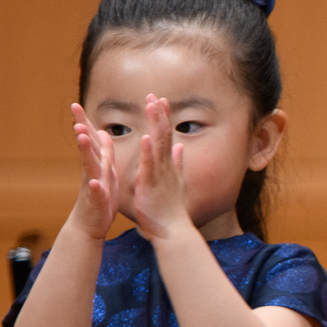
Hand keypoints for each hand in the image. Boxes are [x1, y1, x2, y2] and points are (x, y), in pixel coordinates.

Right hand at [67, 105, 119, 237]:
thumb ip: (104, 153)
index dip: (84, 123)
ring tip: (81, 137)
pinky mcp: (97, 202)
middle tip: (74, 113)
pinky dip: (96, 188)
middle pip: (86, 148)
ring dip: (85, 152)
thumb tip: (104, 133)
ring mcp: (93, 186)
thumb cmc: (101, 199)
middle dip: (81, 131)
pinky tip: (95, 183)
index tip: (75, 104)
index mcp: (98, 164)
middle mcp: (92, 172)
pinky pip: (97, 194)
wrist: (90, 227)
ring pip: (89, 167)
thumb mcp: (106, 172)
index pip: (90, 140)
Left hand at [127, 94, 195, 239]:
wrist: (172, 231)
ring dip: (155, 125)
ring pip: (158, 145)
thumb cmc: (172, 210)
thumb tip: (181, 147)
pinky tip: (145, 136)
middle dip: (159, 114)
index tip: (159, 99)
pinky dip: (148, 151)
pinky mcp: (151, 184)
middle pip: (164, 135)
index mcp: (168, 165)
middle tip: (153, 95)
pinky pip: (149, 165)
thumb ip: (179, 163)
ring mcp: (160, 174)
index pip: (167, 136)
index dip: (163, 117)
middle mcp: (166, 166)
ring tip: (151, 107)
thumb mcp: (176, 182)